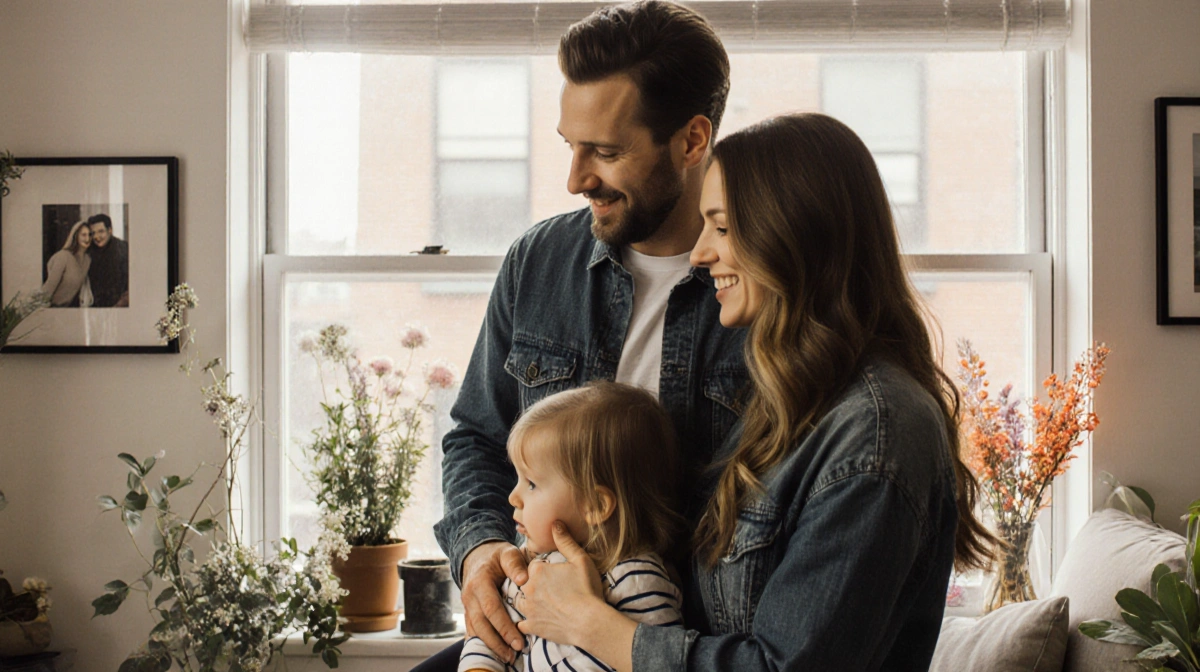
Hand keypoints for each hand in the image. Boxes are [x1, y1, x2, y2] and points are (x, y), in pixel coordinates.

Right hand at [461, 540, 529, 661]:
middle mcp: (470, 596)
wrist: (477, 556)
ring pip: (476, 630)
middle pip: (481, 624)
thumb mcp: (507, 552)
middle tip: (514, 654)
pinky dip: (483, 642)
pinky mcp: (468, 612)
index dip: (504, 626)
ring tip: (508, 658)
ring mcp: (467, 605)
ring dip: (491, 645)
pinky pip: (473, 630)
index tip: (519, 641)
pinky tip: (495, 652)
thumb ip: (515, 564)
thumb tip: (524, 580)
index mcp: (480, 582)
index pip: (491, 608)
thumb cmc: (497, 556)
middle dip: (497, 642)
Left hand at [517, 522, 607, 647]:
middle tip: (552, 592)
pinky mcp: (531, 626)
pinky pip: (521, 623)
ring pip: (521, 602)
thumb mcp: (580, 560)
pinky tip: (535, 621)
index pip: (534, 567)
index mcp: (537, 570)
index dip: (544, 571)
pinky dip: (526, 622)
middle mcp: (528, 588)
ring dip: (529, 602)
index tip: (554, 576)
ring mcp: (528, 609)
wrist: (589, 622)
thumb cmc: (587, 589)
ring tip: (544, 605)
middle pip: (527, 583)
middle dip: (536, 586)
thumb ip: (565, 541)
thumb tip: (555, 523)